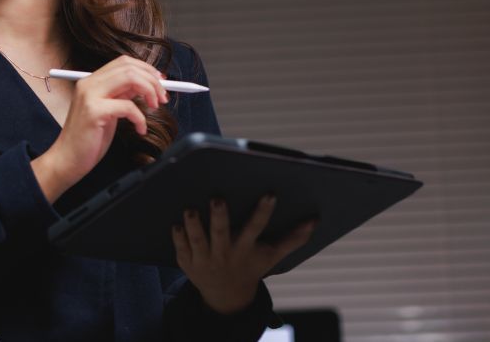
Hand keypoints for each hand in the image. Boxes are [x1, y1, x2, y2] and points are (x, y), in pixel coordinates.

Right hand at [31, 55, 167, 202]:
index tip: (160, 83)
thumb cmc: (88, 138)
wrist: (67, 159)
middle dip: (152, 80)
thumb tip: (145, 85)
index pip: (124, 62)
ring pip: (130, 78)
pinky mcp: (94, 112)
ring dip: (150, 91)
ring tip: (155, 108)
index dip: (146, 69)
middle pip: (129, 67)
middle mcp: (88, 83)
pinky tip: (140, 129)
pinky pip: (128, 106)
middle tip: (162, 97)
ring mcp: (90, 96)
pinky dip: (140, 118)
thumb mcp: (108, 110)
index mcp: (91, 81)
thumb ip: (121, 94)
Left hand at [171, 195, 315, 313]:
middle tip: (217, 199)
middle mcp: (225, 254)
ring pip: (198, 241)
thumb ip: (292, 239)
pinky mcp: (187, 261)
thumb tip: (315, 220)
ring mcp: (205, 259)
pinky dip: (178, 238)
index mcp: (246, 249)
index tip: (270, 194)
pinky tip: (175, 224)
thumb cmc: (250, 266)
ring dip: (193, 226)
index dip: (263, 212)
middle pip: (221, 235)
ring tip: (190, 209)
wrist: (227, 295)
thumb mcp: (271, 255)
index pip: (256, 228)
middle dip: (219, 218)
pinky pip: (181, 249)